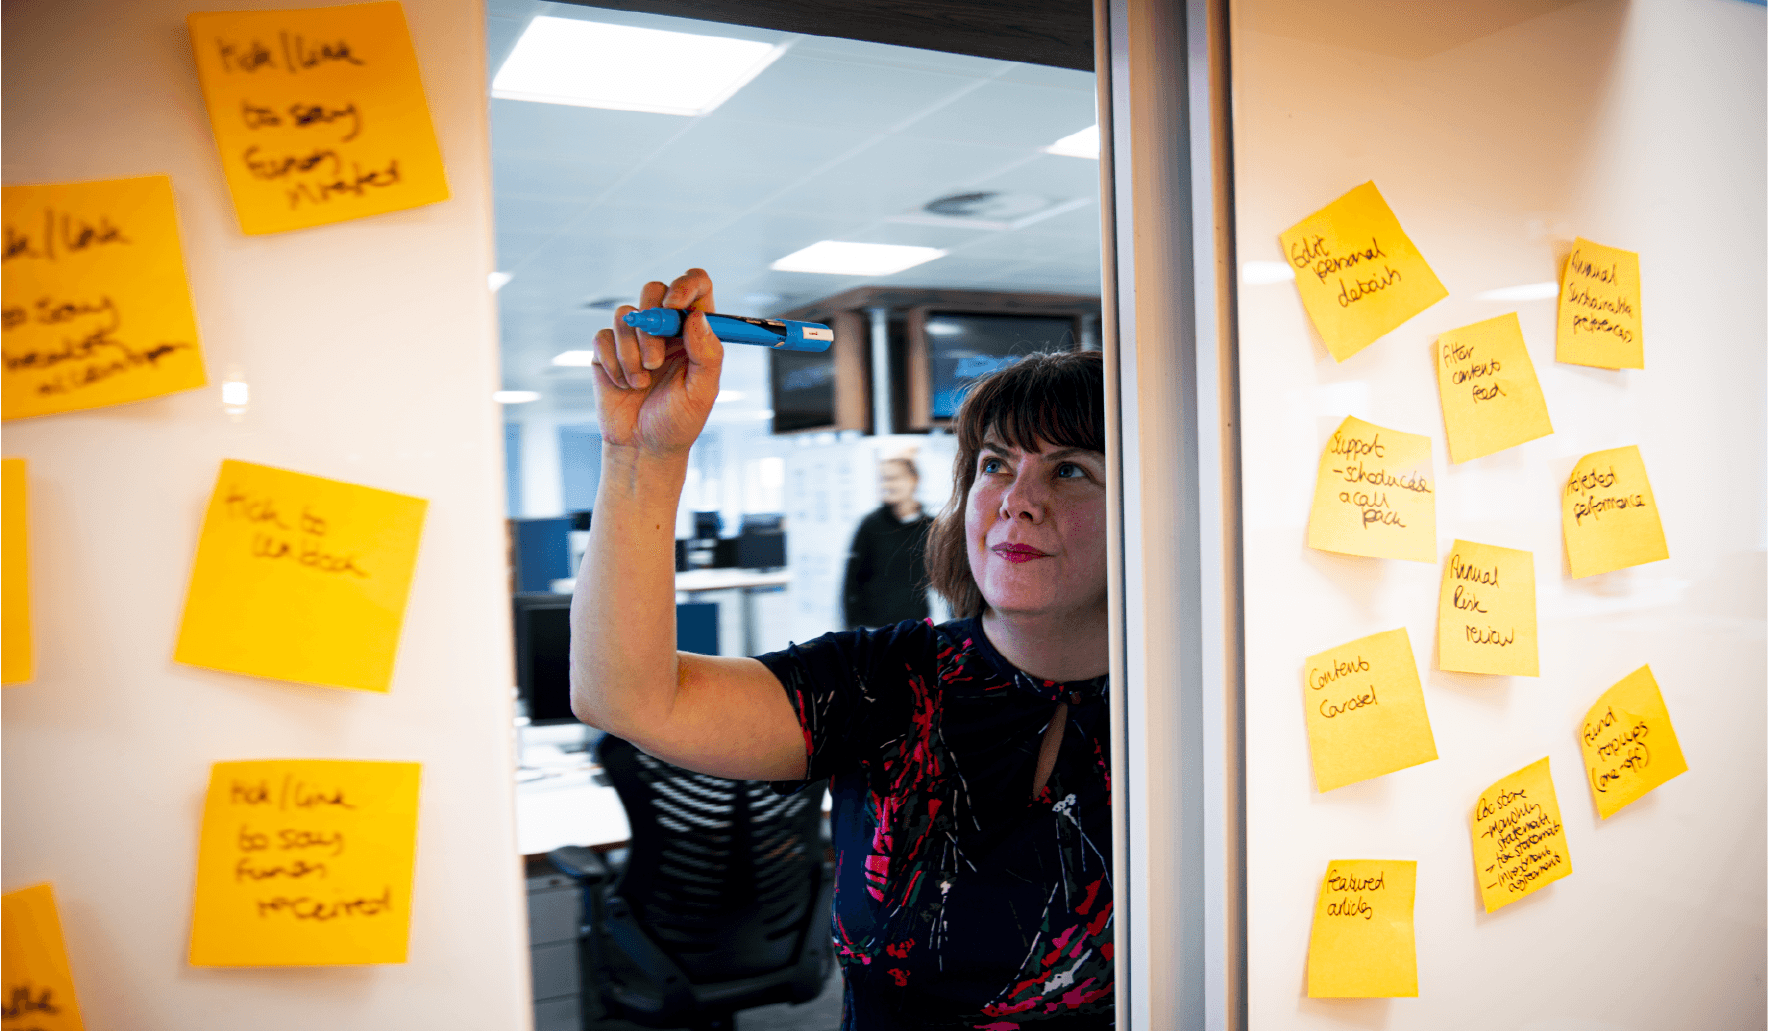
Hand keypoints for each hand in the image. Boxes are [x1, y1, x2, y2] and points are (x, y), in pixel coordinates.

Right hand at [592, 268, 723, 455]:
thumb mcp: (703, 392)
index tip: (675, 306)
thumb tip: (697, 316)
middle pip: (654, 290)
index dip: (685, 285)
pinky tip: (622, 385)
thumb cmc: (678, 421)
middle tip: (655, 362)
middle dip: (652, 327)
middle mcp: (665, 328)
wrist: (642, 447)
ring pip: (626, 315)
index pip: (696, 286)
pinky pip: (602, 337)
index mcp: (695, 332)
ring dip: (631, 353)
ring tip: (641, 384)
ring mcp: (634, 337)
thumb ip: (707, 353)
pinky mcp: (607, 350)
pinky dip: (613, 363)